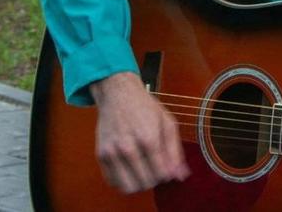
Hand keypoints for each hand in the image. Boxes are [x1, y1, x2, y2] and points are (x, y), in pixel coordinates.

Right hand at [90, 72, 189, 192]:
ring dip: (139, 184)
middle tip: (155, 168)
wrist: (118, 94)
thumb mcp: (167, 123)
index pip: (161, 174)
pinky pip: (113, 182)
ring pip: (128, 187)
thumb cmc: (145, 108)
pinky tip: (130, 169)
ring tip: (143, 170)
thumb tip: (180, 176)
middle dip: (155, 180)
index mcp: (148, 137)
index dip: (167, 175)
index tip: (167, 167)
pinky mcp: (101, 155)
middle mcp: (128, 147)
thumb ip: (175, 151)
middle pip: (146, 183)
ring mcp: (112, 152)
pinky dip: (124, 181)